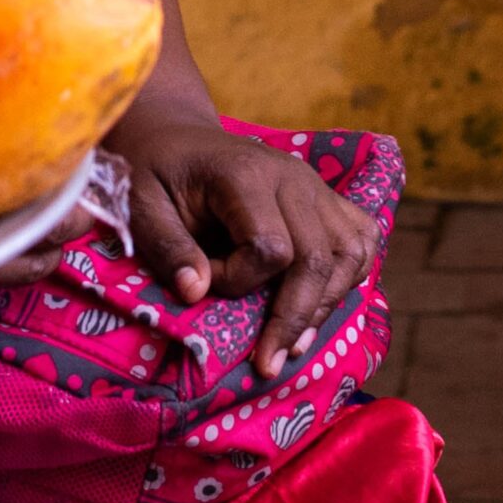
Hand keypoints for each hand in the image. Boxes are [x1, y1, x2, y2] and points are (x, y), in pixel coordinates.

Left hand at [108, 105, 379, 379]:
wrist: (175, 138)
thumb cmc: (154, 173)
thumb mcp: (141, 206)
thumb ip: (167, 248)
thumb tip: (196, 293)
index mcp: (244, 173)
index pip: (269, 247)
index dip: (240, 280)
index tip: (205, 282)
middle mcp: (290, 176)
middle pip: (317, 257)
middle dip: (294, 318)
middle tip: (267, 365)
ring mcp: (314, 185)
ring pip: (350, 254)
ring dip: (325, 305)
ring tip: (292, 342)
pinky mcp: (326, 197)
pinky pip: (361, 240)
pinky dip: (351, 277)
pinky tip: (320, 303)